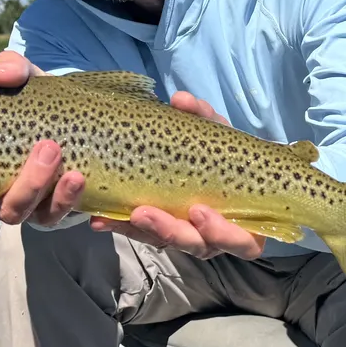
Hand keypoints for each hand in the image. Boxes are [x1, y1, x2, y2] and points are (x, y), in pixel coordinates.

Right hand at [0, 51, 85, 231]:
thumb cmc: (35, 101)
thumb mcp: (24, 79)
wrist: (81, 119)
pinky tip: (76, 177)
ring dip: (28, 187)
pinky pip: (55, 216)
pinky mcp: (52, 210)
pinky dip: (66, 199)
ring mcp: (18, 204)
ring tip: (49, 150)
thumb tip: (0, 73)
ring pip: (13, 214)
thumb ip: (11, 69)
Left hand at [92, 90, 264, 261]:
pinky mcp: (161, 234)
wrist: (217, 165)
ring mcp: (187, 237)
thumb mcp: (219, 135)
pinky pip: (143, 235)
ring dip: (142, 230)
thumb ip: (204, 119)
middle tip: (143, 213)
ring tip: (122, 213)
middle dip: (169, 231)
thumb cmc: (226, 155)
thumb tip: (181, 100)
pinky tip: (101, 219)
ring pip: (166, 243)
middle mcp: (214, 238)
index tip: (198, 210)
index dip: (222, 232)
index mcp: (244, 224)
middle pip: (196, 246)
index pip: (241, 243)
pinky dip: (123, 226)